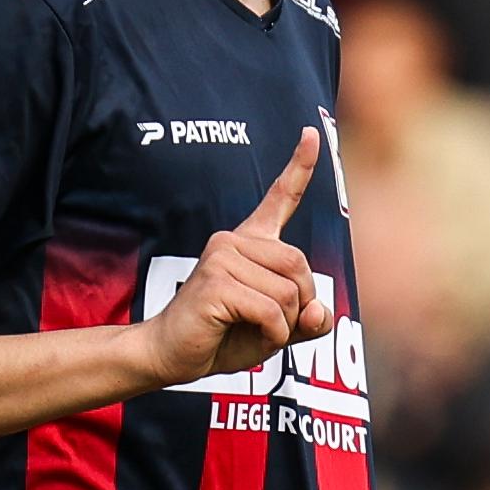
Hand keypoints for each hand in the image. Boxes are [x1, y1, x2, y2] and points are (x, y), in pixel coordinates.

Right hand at [139, 127, 332, 386]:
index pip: (280, 198)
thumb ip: (306, 319)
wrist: (171, 355)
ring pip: (288, 292)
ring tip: (253, 329)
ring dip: (284, 324)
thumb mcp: (277, 328)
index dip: (300, 167)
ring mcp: (222, 256)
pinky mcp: (215, 281)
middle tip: (273, 325)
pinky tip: (252, 336)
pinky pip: (271, 310)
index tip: (311, 133)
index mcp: (250, 243)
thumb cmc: (223, 337)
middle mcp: (234, 240)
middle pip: (299, 265)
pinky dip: (273, 334)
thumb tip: (318, 310)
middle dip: (300, 305)